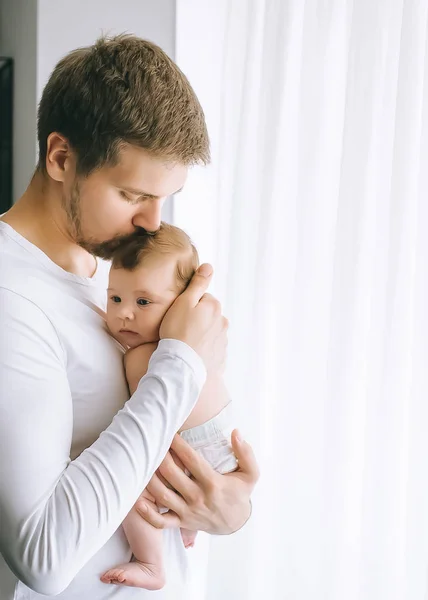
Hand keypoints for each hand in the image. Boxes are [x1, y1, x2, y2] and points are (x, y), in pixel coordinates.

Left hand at [135, 430, 258, 534]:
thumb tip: (236, 432)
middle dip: (160, 456)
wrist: (237, 523)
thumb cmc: (240, 493)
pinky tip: (137, 500)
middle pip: (172, 475)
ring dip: (150, 478)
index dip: (178, 444)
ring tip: (143, 462)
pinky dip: (147, 513)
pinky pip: (161, 520)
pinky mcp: (182, 523)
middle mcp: (198, 498)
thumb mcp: (251, 474)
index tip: (170, 431)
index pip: (191, 460)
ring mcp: (188, 512)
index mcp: (213, 483)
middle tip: (152, 442)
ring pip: (162, 495)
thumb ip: (245, 453)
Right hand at [160, 264, 227, 372]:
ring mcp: (222, 341)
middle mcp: (222, 323)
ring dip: (198, 335)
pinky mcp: (220, 357)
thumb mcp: (183, 302)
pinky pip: (209, 349)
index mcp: (214, 307)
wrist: (181, 366)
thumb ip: (197, 284)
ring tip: (184, 343)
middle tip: (179, 329)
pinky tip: (190, 354)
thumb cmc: (178, 332)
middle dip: (195, 319)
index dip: (186, 305)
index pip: (200, 299)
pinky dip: (202, 350)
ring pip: (208, 332)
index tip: (178, 315)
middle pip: (205, 315)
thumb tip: (208, 266)